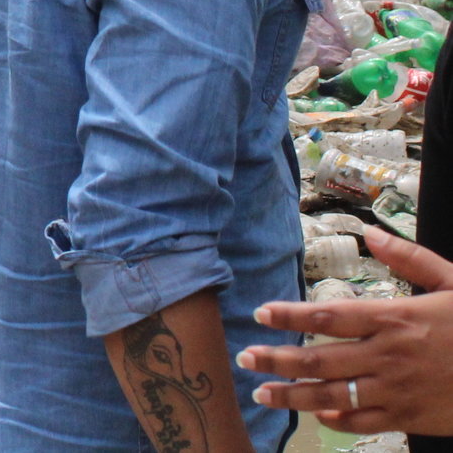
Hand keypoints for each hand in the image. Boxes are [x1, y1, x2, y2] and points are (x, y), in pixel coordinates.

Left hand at [236, 228, 452, 437]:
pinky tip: (317, 415)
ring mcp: (398, 391)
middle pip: (319, 359)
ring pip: (333, 396)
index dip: (289, 315)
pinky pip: (363, 423)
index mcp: (396, 319)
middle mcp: (389, 356)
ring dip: (293, 395)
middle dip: (277, 359)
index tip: (261, 313)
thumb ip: (410, 259)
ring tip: (262, 393)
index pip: (328, 315)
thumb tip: (370, 234)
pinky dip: (336, 420)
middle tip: (246, 357)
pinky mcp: (411, 419)